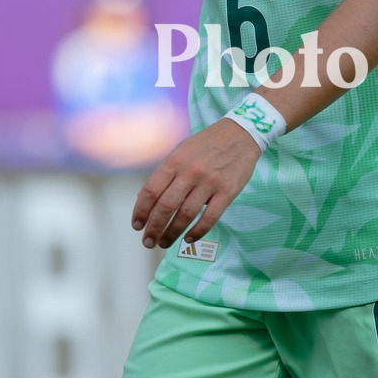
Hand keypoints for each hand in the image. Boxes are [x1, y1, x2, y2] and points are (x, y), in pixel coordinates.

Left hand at [131, 118, 260, 248]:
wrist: (240, 134)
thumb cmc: (206, 143)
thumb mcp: (181, 150)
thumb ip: (165, 173)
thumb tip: (144, 198)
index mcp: (175, 160)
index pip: (151, 190)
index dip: (141, 211)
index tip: (137, 225)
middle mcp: (190, 171)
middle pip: (166, 206)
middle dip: (154, 228)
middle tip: (148, 241)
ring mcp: (210, 182)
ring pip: (186, 215)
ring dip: (172, 233)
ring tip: (164, 243)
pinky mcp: (227, 191)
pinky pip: (210, 217)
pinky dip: (197, 232)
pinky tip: (188, 239)